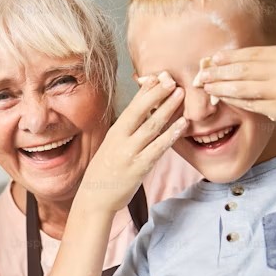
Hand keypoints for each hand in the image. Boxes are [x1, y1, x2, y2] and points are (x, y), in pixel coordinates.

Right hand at [77, 72, 187, 212]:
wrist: (94, 199)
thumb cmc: (106, 171)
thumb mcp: (113, 146)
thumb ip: (128, 130)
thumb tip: (144, 114)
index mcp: (115, 132)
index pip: (132, 106)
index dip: (146, 90)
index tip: (159, 76)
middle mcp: (121, 139)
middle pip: (140, 111)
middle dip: (157, 94)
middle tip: (172, 79)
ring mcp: (130, 153)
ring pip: (152, 127)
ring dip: (167, 109)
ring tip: (181, 94)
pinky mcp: (139, 168)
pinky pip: (158, 148)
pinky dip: (171, 135)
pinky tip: (182, 124)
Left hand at [196, 46, 275, 137]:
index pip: (250, 53)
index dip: (228, 57)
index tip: (212, 59)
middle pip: (240, 68)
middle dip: (217, 71)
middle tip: (199, 74)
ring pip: (241, 87)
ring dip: (220, 87)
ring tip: (205, 87)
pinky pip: (250, 104)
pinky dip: (234, 101)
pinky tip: (223, 100)